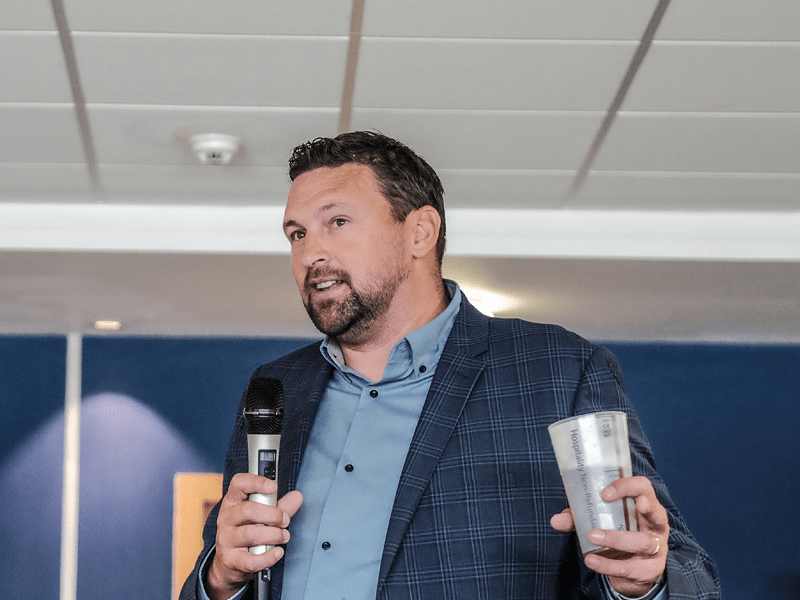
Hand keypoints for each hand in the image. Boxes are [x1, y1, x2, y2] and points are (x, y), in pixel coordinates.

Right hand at [206, 473, 302, 599]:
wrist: (230, 562)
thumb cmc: (247, 530)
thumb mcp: (262, 514)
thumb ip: (280, 505)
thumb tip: (297, 496)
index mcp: (233, 501)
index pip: (239, 483)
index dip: (256, 482)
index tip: (273, 487)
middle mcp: (226, 518)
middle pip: (248, 510)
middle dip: (272, 515)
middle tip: (285, 520)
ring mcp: (226, 539)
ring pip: (250, 534)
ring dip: (273, 535)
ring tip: (284, 536)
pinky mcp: (230, 560)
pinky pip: (251, 560)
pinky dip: (268, 557)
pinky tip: (278, 552)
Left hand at [550, 476, 668, 596]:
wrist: (634, 569)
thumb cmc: (618, 534)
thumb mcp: (599, 522)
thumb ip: (578, 519)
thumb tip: (556, 520)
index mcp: (644, 504)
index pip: (643, 487)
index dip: (626, 487)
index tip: (604, 493)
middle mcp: (656, 524)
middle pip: (654, 512)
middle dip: (636, 509)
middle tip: (600, 516)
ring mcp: (657, 548)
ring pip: (643, 542)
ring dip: (615, 539)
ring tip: (592, 541)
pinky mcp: (650, 569)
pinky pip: (630, 567)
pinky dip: (609, 565)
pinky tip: (592, 561)